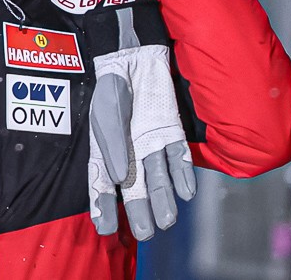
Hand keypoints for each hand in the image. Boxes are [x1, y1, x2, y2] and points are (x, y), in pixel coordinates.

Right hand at [86, 1, 195, 240]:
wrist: (134, 56)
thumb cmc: (113, 86)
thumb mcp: (106, 115)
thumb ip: (113, 146)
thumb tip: (121, 179)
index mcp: (107, 151)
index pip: (103, 185)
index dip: (103, 206)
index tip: (106, 228)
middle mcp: (131, 152)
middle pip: (135, 188)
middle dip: (141, 211)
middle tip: (147, 232)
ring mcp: (152, 143)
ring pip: (159, 177)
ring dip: (164, 198)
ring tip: (168, 220)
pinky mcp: (171, 131)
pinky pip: (179, 156)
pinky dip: (183, 173)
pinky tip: (187, 192)